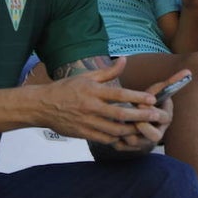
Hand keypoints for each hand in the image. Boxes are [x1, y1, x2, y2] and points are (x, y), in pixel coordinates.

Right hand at [37, 58, 166, 147]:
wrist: (42, 106)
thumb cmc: (66, 88)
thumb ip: (108, 72)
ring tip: (145, 128)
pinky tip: (126, 135)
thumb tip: (124, 59)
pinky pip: (104, 138)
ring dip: (132, 130)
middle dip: (140, 116)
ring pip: (114, 130)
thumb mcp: (86, 76)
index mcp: (93, 91)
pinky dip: (117, 138)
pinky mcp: (83, 134)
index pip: (119, 94)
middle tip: (155, 116)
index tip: (152, 99)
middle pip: (120, 114)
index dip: (137, 97)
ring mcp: (87, 122)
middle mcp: (91, 107)